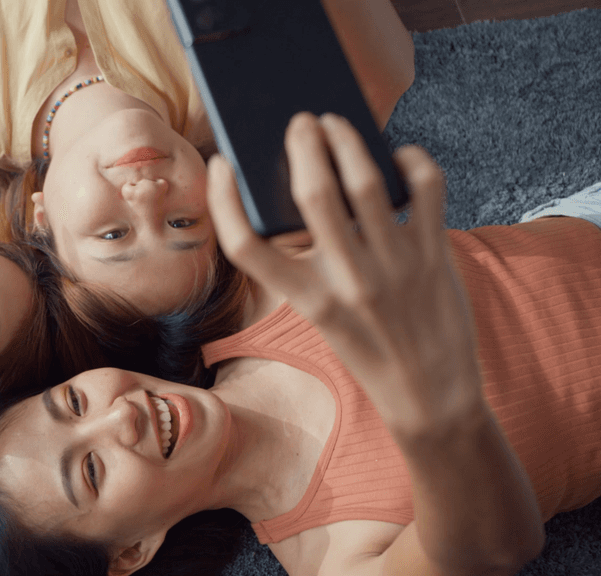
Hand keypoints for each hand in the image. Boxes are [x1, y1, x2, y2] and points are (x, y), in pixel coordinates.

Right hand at [208, 112, 482, 433]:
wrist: (430, 395)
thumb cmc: (369, 349)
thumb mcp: (323, 315)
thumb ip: (310, 265)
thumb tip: (311, 189)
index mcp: (305, 299)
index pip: (245, 245)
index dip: (223, 200)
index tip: (220, 166)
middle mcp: (345, 280)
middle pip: (310, 193)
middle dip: (302, 143)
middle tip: (300, 121)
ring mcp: (392, 266)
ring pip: (365, 181)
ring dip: (348, 140)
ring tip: (338, 124)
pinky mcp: (433, 255)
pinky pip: (424, 188)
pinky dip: (412, 160)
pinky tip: (401, 156)